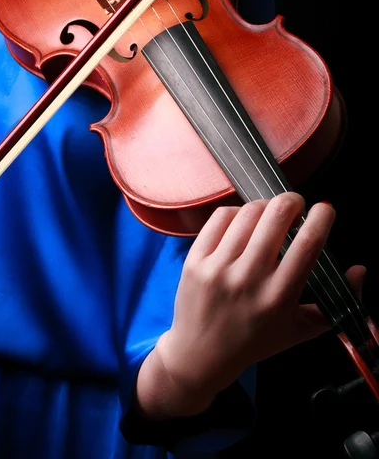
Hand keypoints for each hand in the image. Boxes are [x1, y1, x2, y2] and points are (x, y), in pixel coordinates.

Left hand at [156, 192, 365, 398]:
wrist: (200, 356)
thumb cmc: (255, 341)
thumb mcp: (300, 330)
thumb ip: (336, 303)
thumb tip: (360, 270)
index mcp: (279, 296)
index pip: (308, 243)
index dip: (322, 217)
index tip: (325, 209)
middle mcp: (249, 279)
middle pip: (276, 215)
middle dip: (292, 201)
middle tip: (295, 206)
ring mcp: (218, 267)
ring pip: (248, 212)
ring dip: (265, 206)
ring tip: (269, 215)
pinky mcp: (196, 260)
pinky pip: (220, 218)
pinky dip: (236, 212)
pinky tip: (243, 222)